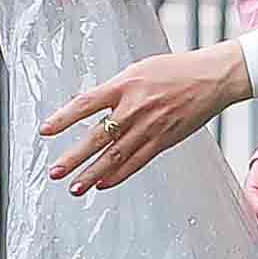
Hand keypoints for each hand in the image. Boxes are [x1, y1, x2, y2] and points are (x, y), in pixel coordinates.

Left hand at [38, 43, 250, 194]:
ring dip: (92, 174)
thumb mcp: (139, 70)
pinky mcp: (164, 140)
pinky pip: (137, 161)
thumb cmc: (175, 70)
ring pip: (115, 155)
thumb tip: (86, 103)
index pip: (86, 104)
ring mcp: (150, 126)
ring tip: (75, 188)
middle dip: (74, 157)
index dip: (63, 118)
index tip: (45, 131)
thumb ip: (114, 88)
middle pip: (97, 136)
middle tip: (55, 172)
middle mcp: (134, 107)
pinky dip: (119, 174)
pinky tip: (103, 183)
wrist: (212, 77)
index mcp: (124, 85)